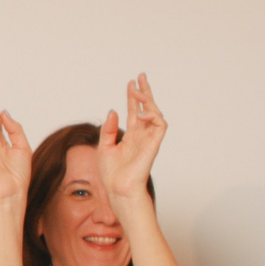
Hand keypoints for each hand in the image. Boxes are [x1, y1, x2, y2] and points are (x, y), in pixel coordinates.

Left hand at [96, 74, 167, 210]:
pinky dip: (153, 116)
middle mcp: (141, 136)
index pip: (133, 112)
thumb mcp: (104, 146)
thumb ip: (109, 128)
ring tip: (137, 91)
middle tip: (141, 76)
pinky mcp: (154, 144)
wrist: (118, 189)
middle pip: (146, 108)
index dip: (132, 97)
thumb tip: (114, 110)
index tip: (131, 83)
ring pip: (155, 113)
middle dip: (144, 92)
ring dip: (147, 101)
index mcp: (130, 136)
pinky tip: (141, 113)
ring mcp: (149, 139)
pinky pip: (160, 125)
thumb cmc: (111, 174)